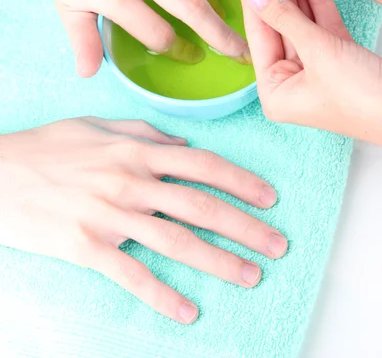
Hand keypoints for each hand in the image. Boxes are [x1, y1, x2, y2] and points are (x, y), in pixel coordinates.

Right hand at [0, 117, 286, 322]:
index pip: (203, 164)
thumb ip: (143, 132)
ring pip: (176, 241)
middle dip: (245, 226)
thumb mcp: (96, 125)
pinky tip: (188, 311)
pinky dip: (162, 296)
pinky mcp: (87, 248)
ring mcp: (110, 216)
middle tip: (277, 245)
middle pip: (200, 206)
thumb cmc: (48, 147)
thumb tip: (182, 143)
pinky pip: (132, 275)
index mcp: (136, 151)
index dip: (241, 181)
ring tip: (250, 275)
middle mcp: (130, 181)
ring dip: (218, 261)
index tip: (269, 197)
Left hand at [240, 0, 381, 160]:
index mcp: (276, 93)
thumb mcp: (318, 52)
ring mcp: (316, 69)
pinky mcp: (339, 57)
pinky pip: (322, 25)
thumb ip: (284, 18)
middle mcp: (292, 83)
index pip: (259, 37)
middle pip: (280, 27)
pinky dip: (318, 1)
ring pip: (301, 23)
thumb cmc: (366, 98)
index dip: (256, 1)